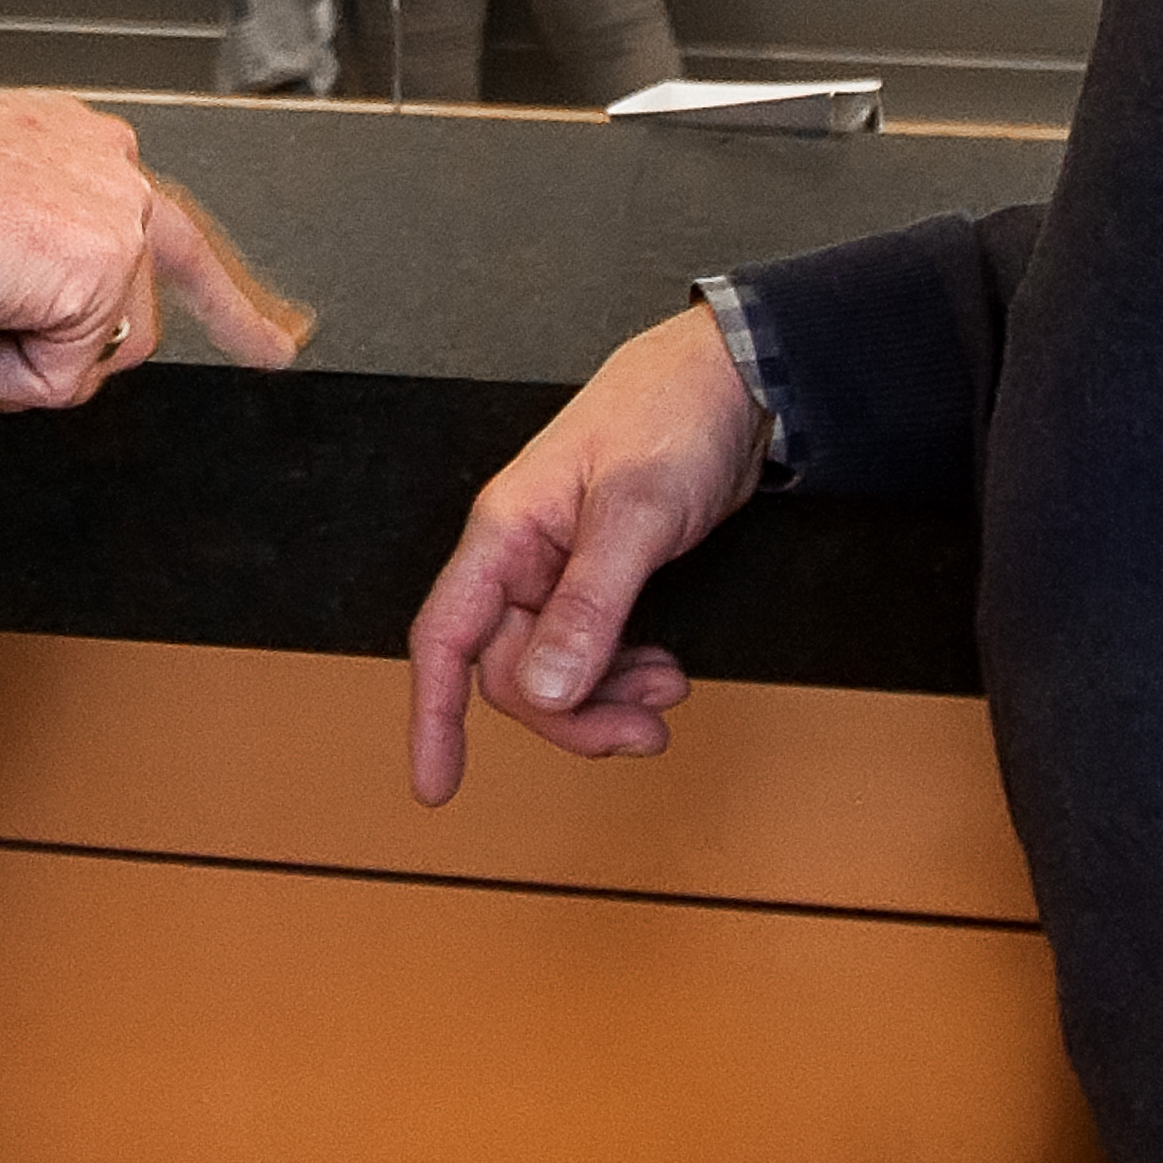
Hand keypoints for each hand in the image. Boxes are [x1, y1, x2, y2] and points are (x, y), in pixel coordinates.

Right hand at [0, 74, 318, 408]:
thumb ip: (14, 249)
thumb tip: (9, 318)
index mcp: (76, 147)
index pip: (175, 234)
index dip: (231, 303)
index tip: (278, 347)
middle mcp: (110, 170)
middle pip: (131, 316)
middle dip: (71, 353)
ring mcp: (112, 218)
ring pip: (92, 354)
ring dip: (16, 356)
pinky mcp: (97, 266)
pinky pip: (54, 376)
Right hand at [401, 305, 768, 804]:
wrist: (730, 378)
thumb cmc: (671, 413)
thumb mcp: (635, 512)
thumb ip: (589, 604)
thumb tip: (546, 690)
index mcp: (506, 533)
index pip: (445, 638)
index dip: (432, 716)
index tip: (436, 785)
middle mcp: (522, 556)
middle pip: (513, 672)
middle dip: (571, 715)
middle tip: (642, 732)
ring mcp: (561, 568)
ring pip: (557, 669)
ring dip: (605, 700)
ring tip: (667, 696)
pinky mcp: (602, 575)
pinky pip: (591, 650)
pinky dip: (624, 675)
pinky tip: (663, 674)